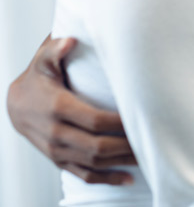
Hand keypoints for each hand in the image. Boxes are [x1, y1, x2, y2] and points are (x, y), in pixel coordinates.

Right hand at [7, 36, 135, 184]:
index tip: (142, 118)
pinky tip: (128, 179)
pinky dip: (107, 179)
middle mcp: (57, 133)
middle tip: (152, 141)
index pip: (96, 120)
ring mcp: (57, 151)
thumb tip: (70, 40)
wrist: (15, 104)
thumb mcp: (44, 60)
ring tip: (148, 158)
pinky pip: (85, 175)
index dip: (121, 123)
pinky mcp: (60, 161)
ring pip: (94, 163)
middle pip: (98, 146)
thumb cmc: (38, 79)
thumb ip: (56, 49)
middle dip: (127, 145)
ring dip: (122, 162)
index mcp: (58, 107)